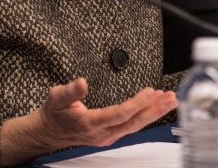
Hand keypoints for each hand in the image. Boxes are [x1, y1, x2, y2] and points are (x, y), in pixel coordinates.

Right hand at [0, 77, 176, 165]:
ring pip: (136, 125)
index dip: (137, 103)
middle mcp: (103, 134)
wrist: (47, 133)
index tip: (150, 92)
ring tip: (169, 100)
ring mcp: (108, 136)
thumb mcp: (55, 98)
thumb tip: (82, 82)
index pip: (120, 114)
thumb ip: (70, 90)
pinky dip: (145, 115)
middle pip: (134, 122)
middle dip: (155, 110)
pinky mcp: (110, 134)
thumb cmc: (53, 115)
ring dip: (153, 112)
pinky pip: (132, 125)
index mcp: (91, 124)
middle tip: (171, 98)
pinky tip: (154, 107)